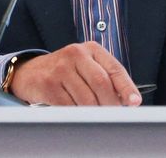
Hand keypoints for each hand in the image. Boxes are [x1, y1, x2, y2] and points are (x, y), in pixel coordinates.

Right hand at [9, 41, 140, 105]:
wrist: (30, 72)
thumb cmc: (65, 70)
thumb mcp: (86, 66)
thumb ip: (106, 77)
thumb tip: (127, 99)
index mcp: (91, 49)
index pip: (115, 68)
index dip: (127, 87)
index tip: (135, 101)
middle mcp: (76, 54)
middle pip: (101, 82)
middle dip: (111, 103)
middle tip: (116, 115)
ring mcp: (61, 68)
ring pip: (86, 97)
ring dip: (95, 111)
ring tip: (99, 117)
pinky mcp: (48, 84)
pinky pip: (69, 105)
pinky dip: (78, 114)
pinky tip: (80, 115)